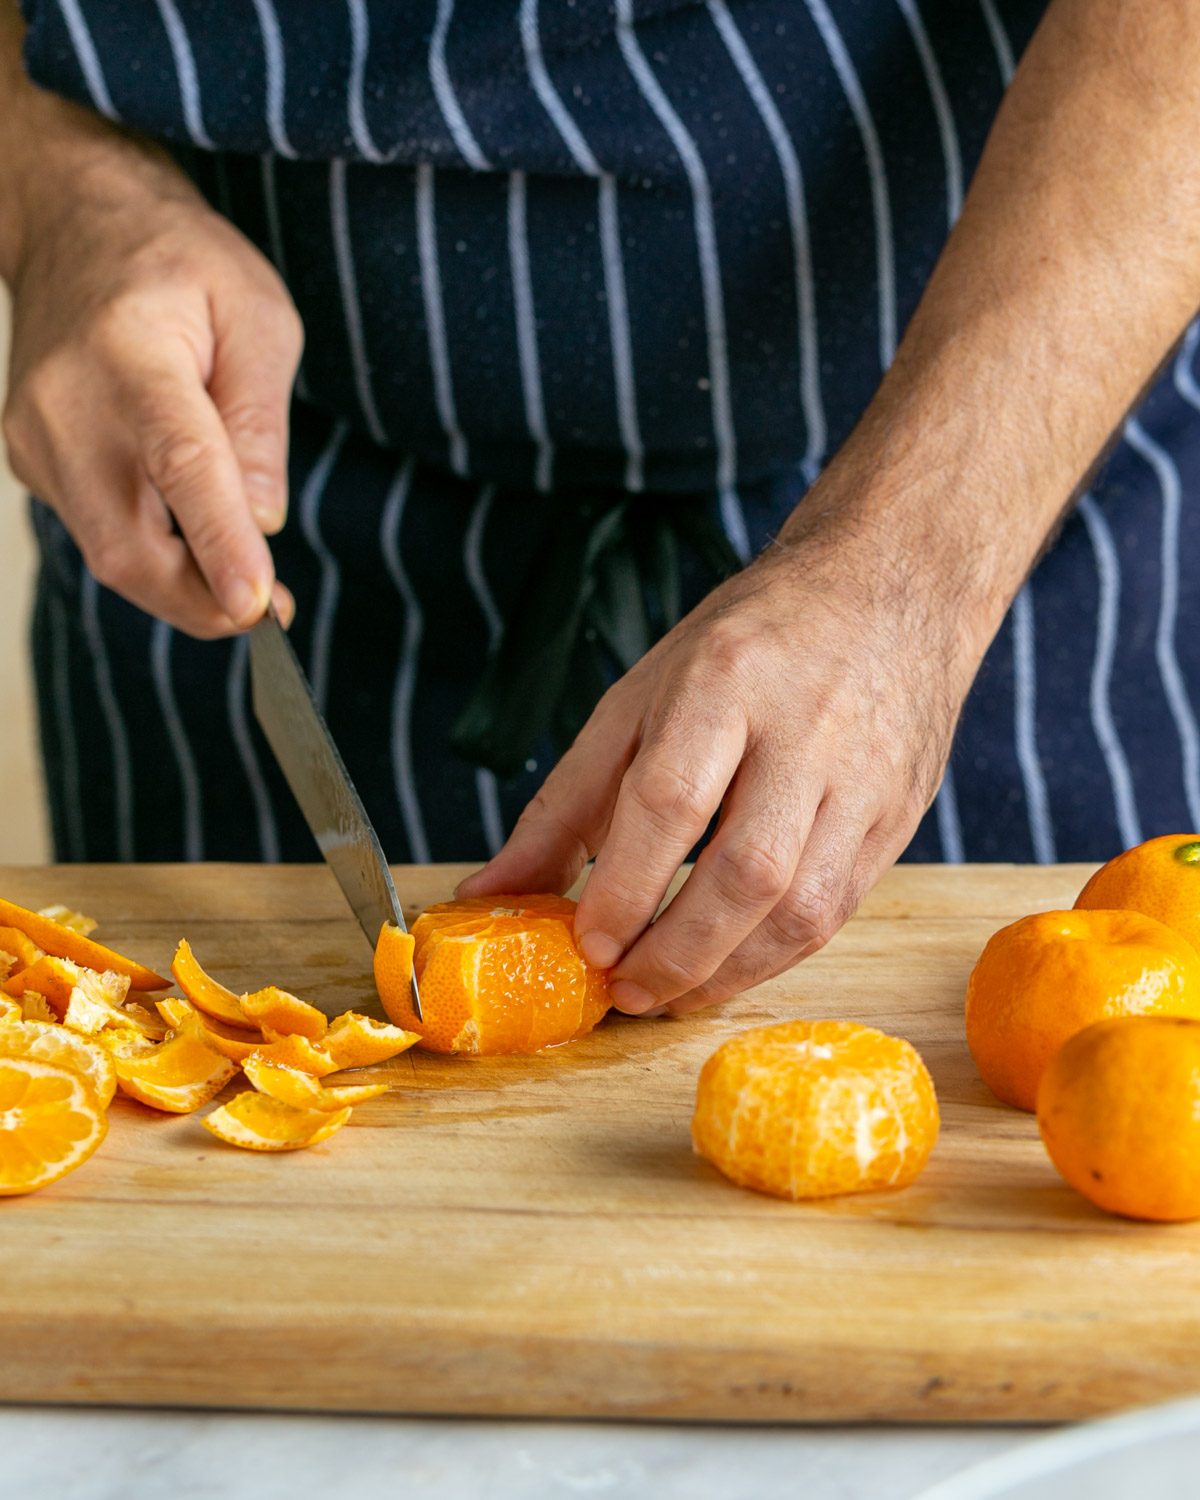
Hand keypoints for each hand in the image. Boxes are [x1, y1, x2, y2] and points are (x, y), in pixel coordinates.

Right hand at [2, 141, 300, 635]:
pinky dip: (154, 554)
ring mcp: (35, 440)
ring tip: (244, 577)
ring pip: (111, 554)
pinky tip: (191, 531)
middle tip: (270, 612)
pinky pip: (99, 534)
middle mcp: (65, 406)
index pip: (179, 465)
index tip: (253, 604)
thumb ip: (261, 421)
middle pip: (129, 544)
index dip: (218, 542)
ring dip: (183, 586)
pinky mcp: (30, 462)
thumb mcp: (259, 317)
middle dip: (201, 600)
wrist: (74, 223)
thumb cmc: (180, 265)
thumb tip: (263, 519)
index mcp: (130, 355)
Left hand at [459, 496, 983, 1014]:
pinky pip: (837, 910)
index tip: (589, 947)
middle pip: (747, 870)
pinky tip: (727, 968)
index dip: (626, 889)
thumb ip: (564, 804)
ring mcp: (864, 777)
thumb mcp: (640, 698)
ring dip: (728, 972)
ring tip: (669, 995)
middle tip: (626, 992)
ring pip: (802, 906)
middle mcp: (805, 729)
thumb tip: (490, 894)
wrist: (888, 591)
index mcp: (725, 679)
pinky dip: (775, 957)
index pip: (671, 800)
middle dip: (677, 951)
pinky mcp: (899, 815)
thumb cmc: (747, 648)